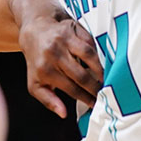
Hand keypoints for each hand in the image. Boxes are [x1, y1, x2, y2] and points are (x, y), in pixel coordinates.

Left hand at [14, 0, 101, 117]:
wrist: (35, 29)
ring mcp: (63, 39)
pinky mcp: (72, 27)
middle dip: (95, 87)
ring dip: (100, 69)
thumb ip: (47, 100)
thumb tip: (63, 114)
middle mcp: (53, 54)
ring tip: (105, 79)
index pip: (71, 88)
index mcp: (44, 70)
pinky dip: (97, 53)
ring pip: (88, 56)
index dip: (85, 98)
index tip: (95, 104)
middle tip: (104, 93)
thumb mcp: (35, 83)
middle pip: (81, 75)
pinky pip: (89, 42)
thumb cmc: (37, 61)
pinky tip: (101, 63)